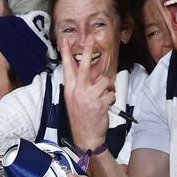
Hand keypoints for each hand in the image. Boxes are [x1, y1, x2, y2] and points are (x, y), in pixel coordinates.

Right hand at [58, 35, 115, 154]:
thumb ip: (78, 86)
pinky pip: (111, 92)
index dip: (65, 52)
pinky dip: (112, 98)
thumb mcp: (73, 101)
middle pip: (83, 66)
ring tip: (105, 95)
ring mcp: (88, 96)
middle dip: (87, 50)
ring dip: (108, 87)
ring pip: (104, 80)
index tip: (65, 39)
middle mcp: (77, 91)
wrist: (86, 138)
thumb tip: (87, 73)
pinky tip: (106, 105)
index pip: (66, 67)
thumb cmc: (81, 119)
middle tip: (90, 38)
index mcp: (69, 90)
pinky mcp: (99, 102)